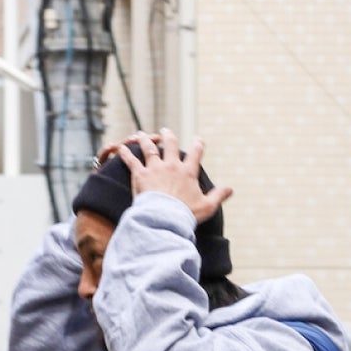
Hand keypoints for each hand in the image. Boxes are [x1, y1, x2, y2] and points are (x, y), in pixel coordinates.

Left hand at [101, 130, 232, 223]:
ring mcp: (155, 169)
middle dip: (168, 136)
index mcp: (188, 172)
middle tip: (165, 131)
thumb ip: (219, 196)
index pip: (195, 153)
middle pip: (170, 144)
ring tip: (141, 134)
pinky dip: (125, 154)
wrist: (165, 219)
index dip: (198, 145)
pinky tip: (120, 148)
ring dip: (145, 139)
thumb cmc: (186, 215)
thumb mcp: (207, 206)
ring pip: (149, 148)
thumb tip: (231, 189)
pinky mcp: (140, 175)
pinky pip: (131, 161)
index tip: (198, 140)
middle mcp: (171, 166)